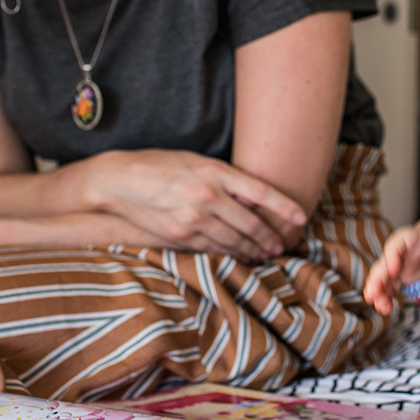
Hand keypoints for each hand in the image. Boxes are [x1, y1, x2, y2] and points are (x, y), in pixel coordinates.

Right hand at [84, 149, 306, 260]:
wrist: (118, 179)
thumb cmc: (161, 165)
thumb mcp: (196, 162)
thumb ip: (224, 180)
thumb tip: (251, 200)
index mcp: (215, 171)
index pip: (260, 191)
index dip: (283, 207)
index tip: (301, 218)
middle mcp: (207, 194)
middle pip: (250, 223)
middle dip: (269, 238)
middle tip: (281, 247)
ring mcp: (192, 217)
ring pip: (233, 240)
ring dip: (252, 250)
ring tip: (265, 256)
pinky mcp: (178, 234)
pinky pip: (211, 248)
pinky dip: (227, 254)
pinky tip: (237, 258)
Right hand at [363, 208, 419, 314]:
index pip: (402, 241)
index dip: (394, 253)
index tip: (394, 268)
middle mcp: (409, 248)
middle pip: (388, 260)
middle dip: (378, 276)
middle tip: (372, 293)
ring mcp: (406, 262)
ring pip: (386, 275)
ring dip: (378, 290)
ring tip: (379, 306)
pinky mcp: (408, 274)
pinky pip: (393, 285)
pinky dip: (386, 295)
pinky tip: (385, 308)